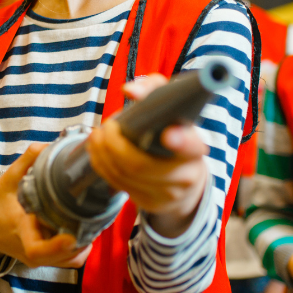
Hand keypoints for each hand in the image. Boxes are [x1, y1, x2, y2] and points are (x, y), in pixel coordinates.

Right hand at [0, 145, 91, 270]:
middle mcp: (30, 251)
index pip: (37, 249)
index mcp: (20, 231)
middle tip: (94, 217)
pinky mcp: (44, 261)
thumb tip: (47, 145)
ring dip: (85, 243)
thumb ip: (26, 161)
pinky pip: (69, 261)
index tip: (72, 237)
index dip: (56, 247)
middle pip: (63, 257)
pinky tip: (84, 228)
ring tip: (91, 219)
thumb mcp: (7, 179)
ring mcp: (38, 260)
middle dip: (83, 240)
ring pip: (70, 261)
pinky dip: (81, 248)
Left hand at [86, 74, 207, 238]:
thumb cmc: (175, 133)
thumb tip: (130, 90)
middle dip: (114, 145)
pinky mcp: (150, 202)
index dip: (180, 141)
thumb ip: (154, 89)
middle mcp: (185, 174)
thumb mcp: (173, 107)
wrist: (186, 179)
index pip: (191, 146)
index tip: (167, 134)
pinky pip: (119, 185)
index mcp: (195, 148)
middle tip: (106, 127)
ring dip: (103, 154)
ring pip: (125, 175)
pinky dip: (102, 165)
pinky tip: (97, 151)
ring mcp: (167, 193)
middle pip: (141, 164)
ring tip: (96, 136)